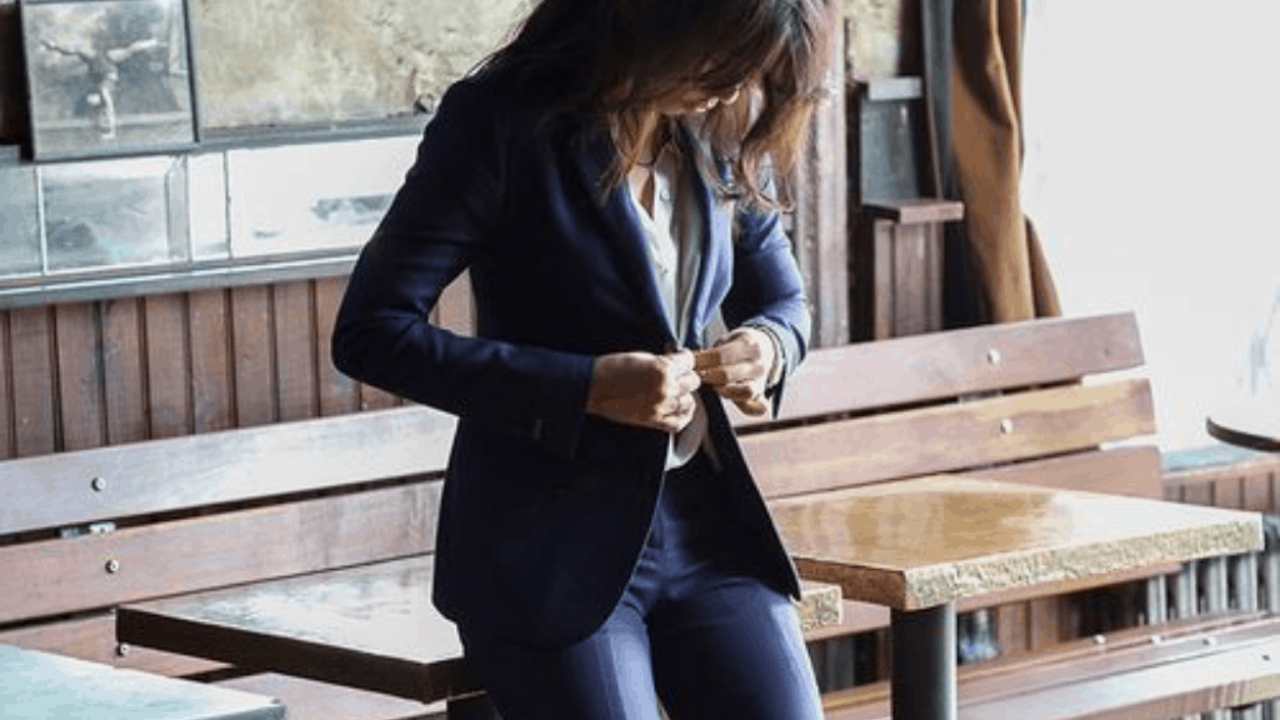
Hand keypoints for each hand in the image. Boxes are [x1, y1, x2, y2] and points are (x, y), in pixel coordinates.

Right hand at [586, 350, 701, 432]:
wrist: (594, 386)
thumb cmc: (614, 368)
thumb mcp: (643, 356)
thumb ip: (664, 360)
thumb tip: (679, 362)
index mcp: (662, 369)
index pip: (689, 362)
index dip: (685, 358)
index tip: (682, 359)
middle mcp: (665, 389)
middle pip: (692, 382)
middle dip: (686, 375)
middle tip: (678, 374)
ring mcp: (660, 407)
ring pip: (689, 402)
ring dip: (685, 395)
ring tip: (677, 390)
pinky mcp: (653, 421)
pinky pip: (679, 423)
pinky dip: (683, 416)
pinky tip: (680, 409)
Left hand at [694, 328, 773, 415]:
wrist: (764, 348)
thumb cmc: (738, 345)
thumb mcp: (726, 340)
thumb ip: (711, 352)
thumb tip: (691, 361)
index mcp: (749, 344)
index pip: (721, 357)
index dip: (703, 361)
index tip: (691, 363)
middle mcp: (759, 363)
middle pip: (728, 375)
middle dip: (708, 376)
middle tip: (697, 375)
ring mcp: (762, 380)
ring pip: (744, 391)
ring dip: (723, 390)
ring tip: (712, 385)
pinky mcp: (762, 393)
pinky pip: (757, 407)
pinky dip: (746, 407)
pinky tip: (732, 399)